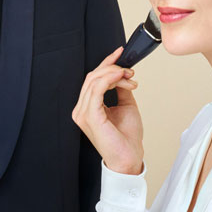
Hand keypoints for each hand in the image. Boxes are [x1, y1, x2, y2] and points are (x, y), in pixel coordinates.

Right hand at [71, 46, 144, 174]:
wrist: (129, 157)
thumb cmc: (126, 138)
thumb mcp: (125, 106)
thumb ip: (121, 90)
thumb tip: (123, 75)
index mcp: (87, 108)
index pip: (93, 80)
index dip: (106, 64)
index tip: (120, 54)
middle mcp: (81, 109)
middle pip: (92, 77)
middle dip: (113, 68)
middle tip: (130, 71)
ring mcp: (83, 113)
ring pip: (94, 81)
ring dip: (114, 74)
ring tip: (129, 77)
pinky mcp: (90, 116)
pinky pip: (96, 89)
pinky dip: (109, 79)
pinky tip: (121, 77)